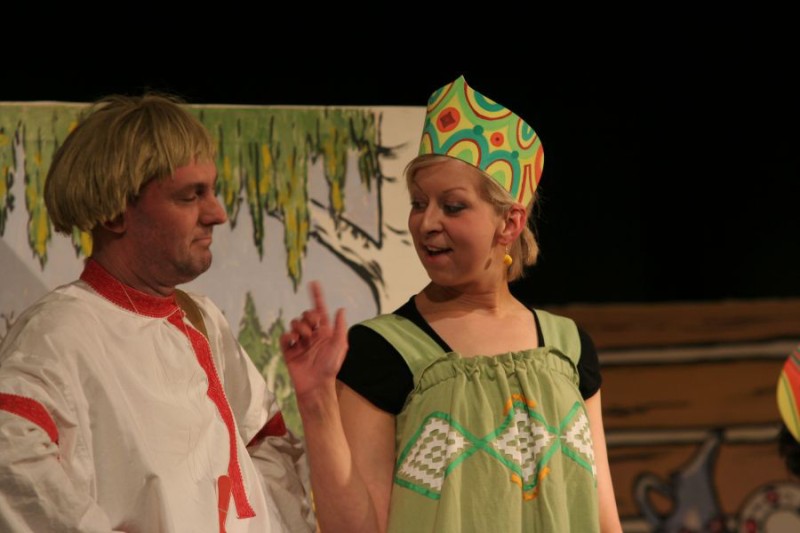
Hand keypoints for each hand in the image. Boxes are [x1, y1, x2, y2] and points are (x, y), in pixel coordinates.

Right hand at [280, 281, 347, 397]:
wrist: (316, 384)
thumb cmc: (330, 367)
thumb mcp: (340, 345)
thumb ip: (340, 327)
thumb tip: (341, 309)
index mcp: (325, 332)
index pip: (320, 310)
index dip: (317, 296)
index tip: (314, 283)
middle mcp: (312, 335)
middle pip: (306, 315)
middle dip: (308, 317)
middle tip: (313, 327)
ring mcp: (300, 342)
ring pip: (295, 323)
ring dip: (300, 327)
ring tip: (304, 338)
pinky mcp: (289, 350)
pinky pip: (285, 337)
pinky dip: (288, 336)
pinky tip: (294, 342)